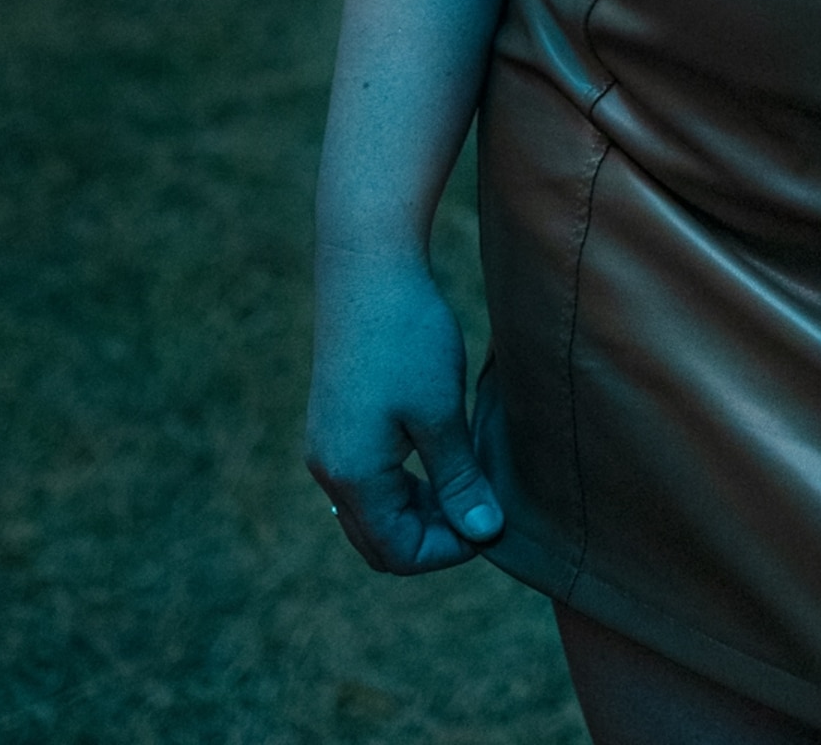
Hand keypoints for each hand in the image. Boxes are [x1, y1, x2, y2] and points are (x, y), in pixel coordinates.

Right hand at [305, 245, 505, 572]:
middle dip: (432, 537)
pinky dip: (405, 485)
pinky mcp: (336, 421)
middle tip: (481, 508)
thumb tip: (484, 532)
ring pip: (373, 512)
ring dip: (419, 511)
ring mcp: (328, 446)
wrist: (367, 270)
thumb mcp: (441, 413)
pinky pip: (368, 479)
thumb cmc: (407, 337)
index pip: (397, 551)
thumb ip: (458, 479)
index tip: (492, 522)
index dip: (448, 549)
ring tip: (469, 482)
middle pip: (379, 540)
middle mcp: (329, 469)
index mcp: (351, 476)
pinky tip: (442, 455)